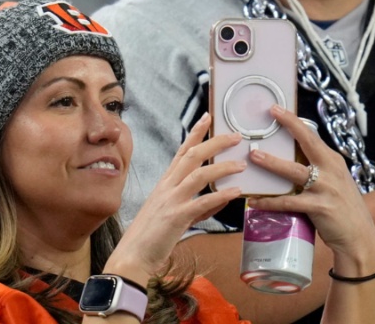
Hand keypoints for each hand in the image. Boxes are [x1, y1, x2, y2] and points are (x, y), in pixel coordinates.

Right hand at [108, 114, 243, 282]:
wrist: (132, 257)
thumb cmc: (151, 237)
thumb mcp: (177, 216)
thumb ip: (200, 206)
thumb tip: (223, 197)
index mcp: (165, 184)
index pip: (182, 151)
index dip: (195, 134)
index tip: (207, 117)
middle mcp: (167, 187)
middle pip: (192, 156)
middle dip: (214, 142)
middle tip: (235, 136)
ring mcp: (171, 201)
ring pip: (199, 175)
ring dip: (222, 167)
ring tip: (241, 165)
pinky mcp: (176, 217)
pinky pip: (201, 203)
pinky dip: (220, 196)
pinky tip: (235, 192)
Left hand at [247, 107, 374, 271]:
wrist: (359, 237)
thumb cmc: (344, 209)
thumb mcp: (335, 183)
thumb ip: (318, 171)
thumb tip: (290, 162)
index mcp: (334, 161)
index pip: (313, 136)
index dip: (295, 122)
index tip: (278, 110)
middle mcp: (332, 170)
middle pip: (308, 143)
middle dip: (289, 127)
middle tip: (270, 114)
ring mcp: (326, 188)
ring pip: (294, 172)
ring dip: (272, 163)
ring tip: (254, 156)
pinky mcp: (319, 207)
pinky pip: (289, 202)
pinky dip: (270, 202)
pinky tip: (255, 202)